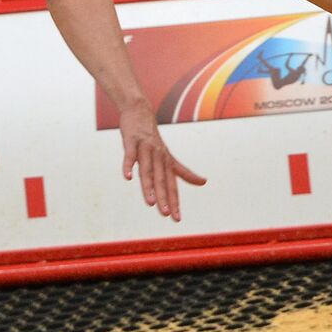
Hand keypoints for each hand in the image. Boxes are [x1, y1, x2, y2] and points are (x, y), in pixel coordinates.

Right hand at [118, 104, 206, 221]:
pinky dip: (128, 166)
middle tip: (167, 215)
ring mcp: (145, 149)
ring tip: (150, 203)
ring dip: (149, 186)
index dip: (174, 202)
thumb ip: (185, 172)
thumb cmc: (154, 138)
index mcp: (167, 163)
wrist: (140, 111)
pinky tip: (127, 177)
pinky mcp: (132, 141)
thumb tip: (204, 182)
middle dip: (164, 198)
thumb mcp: (170, 156)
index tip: (177, 219)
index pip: (172, 185)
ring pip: (147, 170)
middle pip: (161, 180)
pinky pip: (130, 155)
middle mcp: (159, 157)